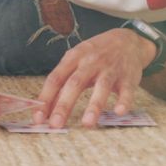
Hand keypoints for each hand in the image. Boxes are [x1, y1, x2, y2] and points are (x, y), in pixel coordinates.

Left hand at [35, 28, 153, 127]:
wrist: (127, 40)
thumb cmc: (95, 54)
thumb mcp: (76, 61)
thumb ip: (63, 82)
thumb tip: (45, 108)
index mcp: (73, 58)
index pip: (55, 78)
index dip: (45, 98)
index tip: (37, 118)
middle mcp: (90, 62)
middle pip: (75, 83)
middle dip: (64, 105)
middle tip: (56, 124)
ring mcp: (110, 69)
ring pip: (101, 87)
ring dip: (94, 105)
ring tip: (87, 123)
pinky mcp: (128, 77)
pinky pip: (127, 90)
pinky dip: (124, 101)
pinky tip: (118, 112)